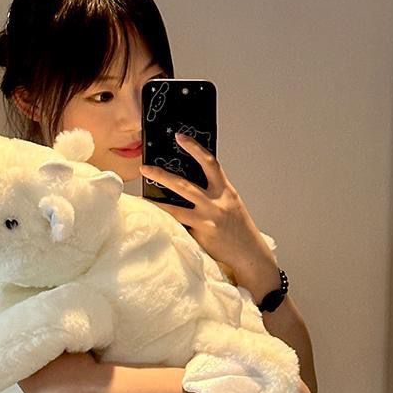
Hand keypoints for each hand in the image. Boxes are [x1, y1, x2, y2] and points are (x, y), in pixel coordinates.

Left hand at [139, 132, 278, 294]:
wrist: (250, 254)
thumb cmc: (240, 229)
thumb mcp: (231, 204)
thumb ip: (214, 193)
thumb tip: (189, 184)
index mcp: (226, 191)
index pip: (210, 163)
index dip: (194, 148)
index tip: (180, 137)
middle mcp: (217, 204)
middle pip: (184, 185)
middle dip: (162, 175)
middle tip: (145, 168)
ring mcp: (208, 220)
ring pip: (176, 208)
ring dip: (156, 202)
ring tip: (142, 198)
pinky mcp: (201, 235)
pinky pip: (180, 227)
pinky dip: (167, 223)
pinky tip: (154, 221)